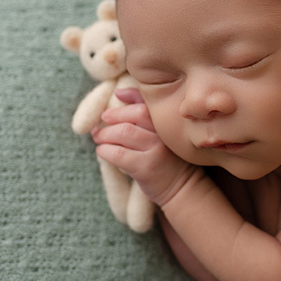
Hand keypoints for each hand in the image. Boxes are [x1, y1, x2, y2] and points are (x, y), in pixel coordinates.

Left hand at [93, 89, 197, 204]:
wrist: (182, 187)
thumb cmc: (167, 157)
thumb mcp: (162, 132)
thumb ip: (144, 111)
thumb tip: (119, 92)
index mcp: (168, 122)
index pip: (146, 101)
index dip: (129, 96)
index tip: (116, 98)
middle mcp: (164, 134)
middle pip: (134, 114)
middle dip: (113, 115)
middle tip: (102, 120)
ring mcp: (156, 150)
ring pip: (123, 132)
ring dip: (105, 133)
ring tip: (98, 137)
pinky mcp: (145, 168)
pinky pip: (118, 154)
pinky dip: (105, 150)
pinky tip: (103, 152)